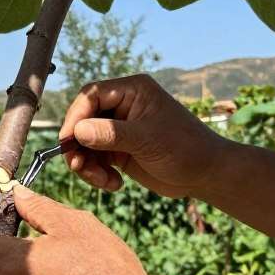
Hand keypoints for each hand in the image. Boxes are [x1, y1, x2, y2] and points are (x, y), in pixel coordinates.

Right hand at [60, 74, 227, 196]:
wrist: (206, 175)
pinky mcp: (119, 150)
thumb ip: (111, 134)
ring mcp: (119, 129)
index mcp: (131, 91)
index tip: (68, 141)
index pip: (91, 96)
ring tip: (103, 181)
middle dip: (78, 146)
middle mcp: (122, 106)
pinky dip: (97, 173)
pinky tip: (115, 184)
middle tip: (78, 167)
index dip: (75, 117)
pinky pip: (94, 159)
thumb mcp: (147, 139)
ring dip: (87, 164)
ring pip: (85, 143)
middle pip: (83, 120)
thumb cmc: (185, 148)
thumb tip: (77, 131)